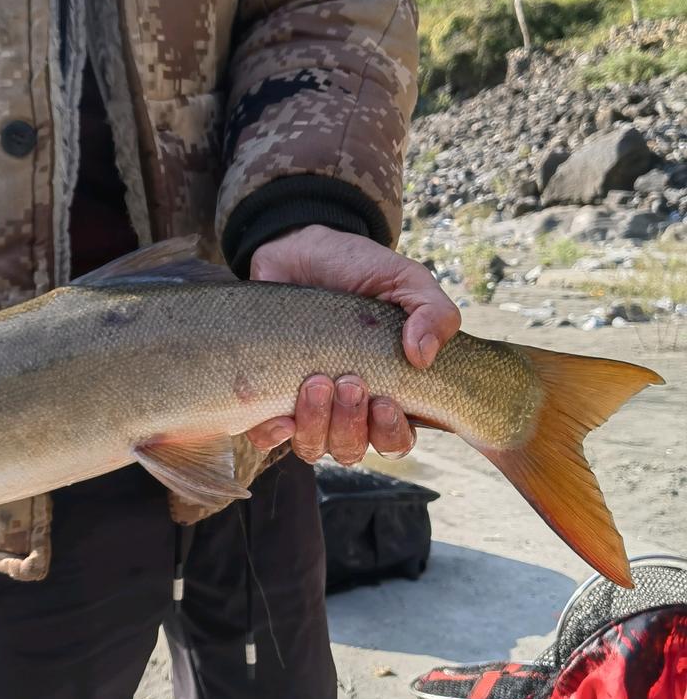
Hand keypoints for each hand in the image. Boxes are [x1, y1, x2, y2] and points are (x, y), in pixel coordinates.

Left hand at [245, 225, 460, 464]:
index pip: (397, 441)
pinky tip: (279, 411)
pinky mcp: (267, 398)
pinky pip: (268, 439)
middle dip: (351, 425)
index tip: (385, 402)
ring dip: (316, 424)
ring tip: (316, 380)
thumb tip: (424, 357)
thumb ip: (432, 311)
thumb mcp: (404, 280)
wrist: (297, 249)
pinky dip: (274, 432)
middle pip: (353, 450)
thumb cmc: (357, 269)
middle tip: (348, 381)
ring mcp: (306, 407)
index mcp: (388, 392)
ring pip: (314, 448)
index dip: (392, 434)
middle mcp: (348, 410)